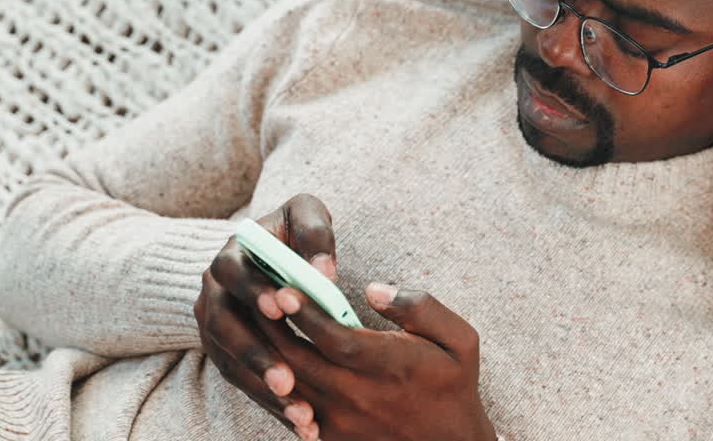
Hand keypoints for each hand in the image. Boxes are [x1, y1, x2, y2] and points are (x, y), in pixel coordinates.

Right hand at [195, 193, 338, 438]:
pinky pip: (242, 382)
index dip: (257, 290)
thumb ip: (315, 232)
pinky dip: (268, 403)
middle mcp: (213, 293)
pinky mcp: (224, 353)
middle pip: (226, 328)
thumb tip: (324, 271)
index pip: (236, 274)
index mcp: (231, 256)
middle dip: (257, 356)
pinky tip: (300, 423)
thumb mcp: (303, 213)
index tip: (283, 306)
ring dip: (264, 390)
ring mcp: (214, 327)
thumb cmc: (294, 232)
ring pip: (231, 363)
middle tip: (289, 381)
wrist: (268, 252)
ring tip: (301, 413)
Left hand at [255, 281, 495, 440]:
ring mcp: (342, 420)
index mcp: (388, 366)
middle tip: (254, 295)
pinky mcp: (332, 436)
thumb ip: (419, 307)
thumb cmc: (454, 385)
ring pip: (288, 383)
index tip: (285, 286)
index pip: (331, 336)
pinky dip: (275, 381)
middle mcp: (358, 396)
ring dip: (267, 351)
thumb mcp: (459, 339)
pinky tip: (265, 356)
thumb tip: (373, 289)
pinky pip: (292, 406)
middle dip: (271, 325)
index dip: (304, 312)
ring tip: (252, 319)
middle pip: (297, 359)